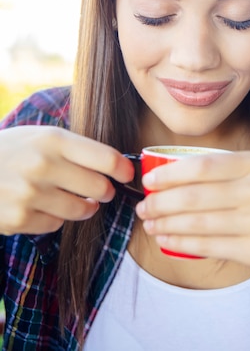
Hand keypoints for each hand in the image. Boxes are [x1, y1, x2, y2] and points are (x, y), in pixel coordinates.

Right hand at [0, 125, 133, 235]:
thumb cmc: (12, 150)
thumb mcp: (41, 136)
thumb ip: (75, 148)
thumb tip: (117, 164)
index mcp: (53, 139)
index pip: (106, 157)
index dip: (123, 168)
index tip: (127, 173)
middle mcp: (43, 166)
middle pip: (99, 187)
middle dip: (105, 191)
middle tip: (101, 189)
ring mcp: (30, 195)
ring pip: (82, 209)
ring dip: (85, 206)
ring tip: (76, 198)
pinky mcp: (20, 219)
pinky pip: (57, 223)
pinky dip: (56, 217)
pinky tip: (42, 205)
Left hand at [136, 150, 249, 305]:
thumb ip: (233, 173)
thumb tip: (181, 176)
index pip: (203, 164)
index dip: (170, 173)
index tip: (149, 181)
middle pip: (195, 194)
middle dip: (161, 201)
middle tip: (143, 206)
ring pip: (198, 221)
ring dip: (167, 223)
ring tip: (150, 224)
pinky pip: (209, 245)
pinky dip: (183, 243)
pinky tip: (168, 241)